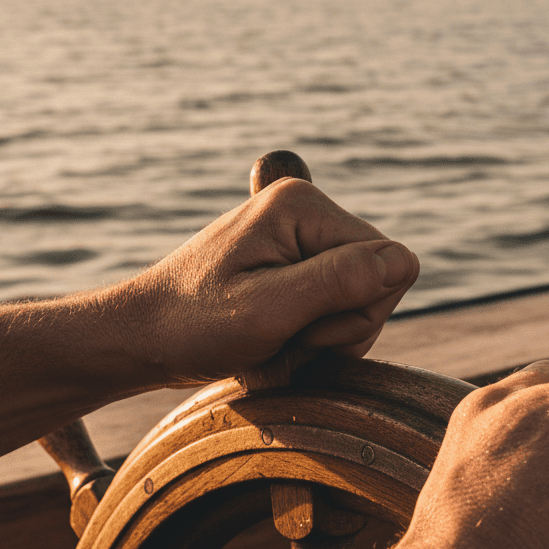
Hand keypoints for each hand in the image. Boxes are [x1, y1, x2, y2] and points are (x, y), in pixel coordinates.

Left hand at [102, 177, 418, 385]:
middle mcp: (306, 213)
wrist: (142, 340)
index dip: (355, 312)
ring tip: (272, 343)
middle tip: (282, 339)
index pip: (390, 262)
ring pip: (360, 303)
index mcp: (303, 205)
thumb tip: (406, 261)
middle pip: (378, 283)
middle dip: (337, 328)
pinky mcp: (293, 268)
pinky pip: (335, 310)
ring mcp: (299, 241)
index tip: (298, 328)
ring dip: (323, 340)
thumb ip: (339, 282)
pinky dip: (311, 339)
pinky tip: (273, 343)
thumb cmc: (192, 325)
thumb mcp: (267, 309)